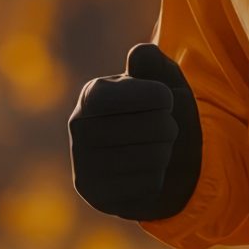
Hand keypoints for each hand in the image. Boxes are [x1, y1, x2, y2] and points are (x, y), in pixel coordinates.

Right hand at [68, 42, 204, 220]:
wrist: (164, 161)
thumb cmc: (161, 114)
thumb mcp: (164, 81)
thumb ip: (155, 64)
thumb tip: (140, 53)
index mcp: (91, 95)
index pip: (111, 96)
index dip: (147, 96)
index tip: (167, 98)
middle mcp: (79, 129)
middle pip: (134, 128)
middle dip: (165, 126)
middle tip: (169, 127)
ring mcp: (84, 164)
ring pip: (142, 158)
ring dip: (163, 151)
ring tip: (162, 147)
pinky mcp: (96, 195)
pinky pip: (140, 187)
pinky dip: (156, 178)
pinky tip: (151, 172)